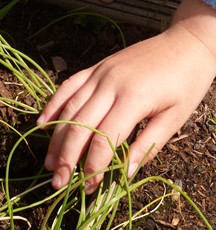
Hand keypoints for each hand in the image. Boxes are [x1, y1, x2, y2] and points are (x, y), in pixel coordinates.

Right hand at [38, 0, 215, 192]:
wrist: (187, 43)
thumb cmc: (186, 83)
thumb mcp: (175, 118)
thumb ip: (148, 146)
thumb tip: (126, 174)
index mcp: (133, 99)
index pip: (103, 139)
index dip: (94, 166)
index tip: (89, 187)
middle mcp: (109, 85)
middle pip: (79, 126)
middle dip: (66, 158)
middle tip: (59, 183)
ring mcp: (99, 74)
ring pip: (68, 109)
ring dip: (56, 139)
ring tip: (50, 163)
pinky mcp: (94, 68)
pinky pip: (67, 87)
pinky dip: (52, 106)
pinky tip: (42, 125)